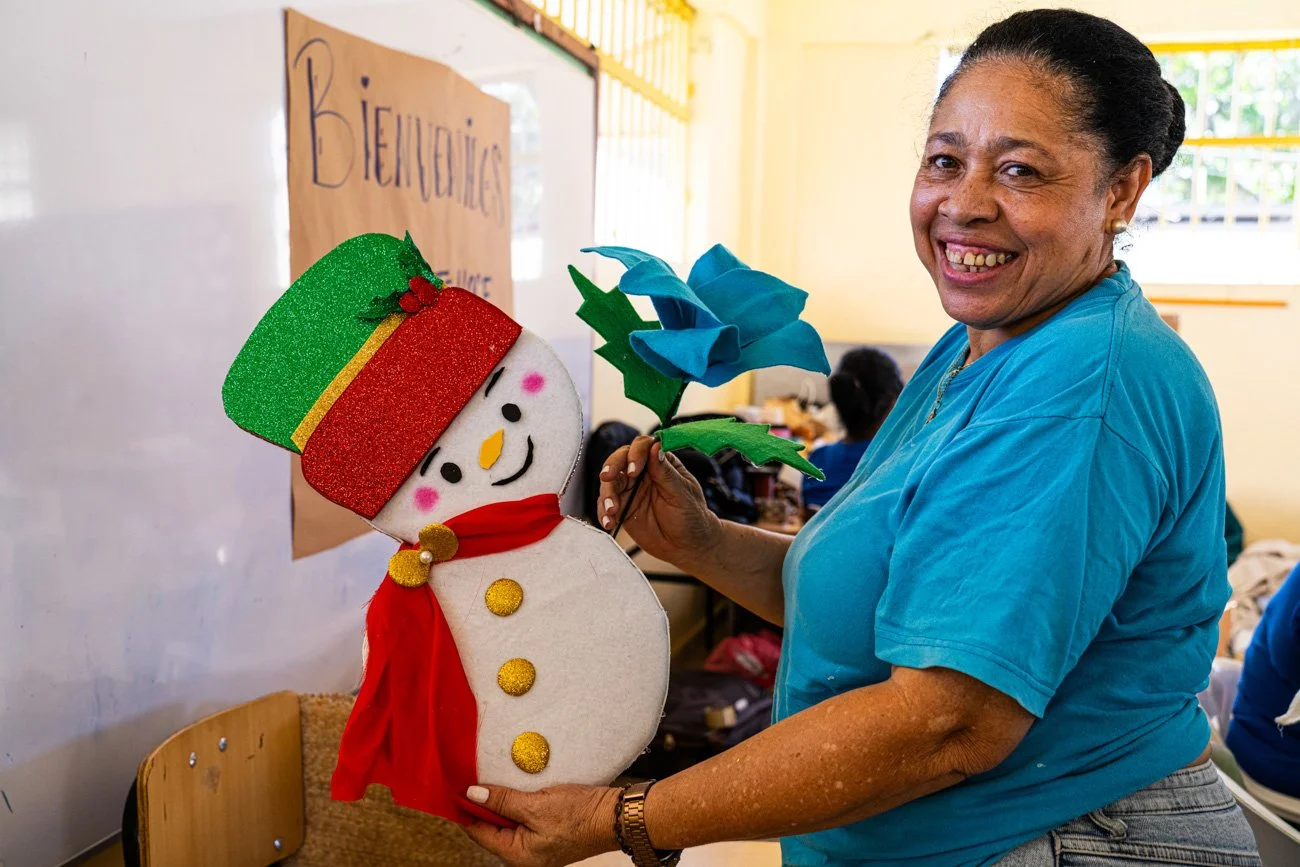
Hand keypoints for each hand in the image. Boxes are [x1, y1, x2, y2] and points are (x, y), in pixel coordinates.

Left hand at [463, 783, 620, 866]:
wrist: (613, 816)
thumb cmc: (579, 815)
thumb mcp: (535, 804)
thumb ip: (502, 801)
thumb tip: (472, 794)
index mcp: (517, 856)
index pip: (479, 832)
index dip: (467, 808)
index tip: (458, 785)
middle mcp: (524, 856)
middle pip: (492, 828)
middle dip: (485, 804)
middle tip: (476, 777)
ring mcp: (535, 847)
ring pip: (507, 823)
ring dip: (502, 802)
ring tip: (495, 780)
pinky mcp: (546, 835)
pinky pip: (522, 820)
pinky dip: (517, 805)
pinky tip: (516, 789)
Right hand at [598, 436, 720, 566]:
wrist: (686, 546)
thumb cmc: (691, 517)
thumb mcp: (682, 494)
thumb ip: (666, 473)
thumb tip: (655, 447)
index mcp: (660, 463)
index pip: (642, 447)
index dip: (635, 454)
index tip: (633, 470)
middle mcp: (642, 473)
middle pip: (619, 460)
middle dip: (611, 467)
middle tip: (607, 478)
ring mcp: (630, 490)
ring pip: (610, 483)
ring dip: (607, 495)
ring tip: (612, 511)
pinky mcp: (622, 508)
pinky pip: (606, 506)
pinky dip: (603, 513)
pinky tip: (609, 522)